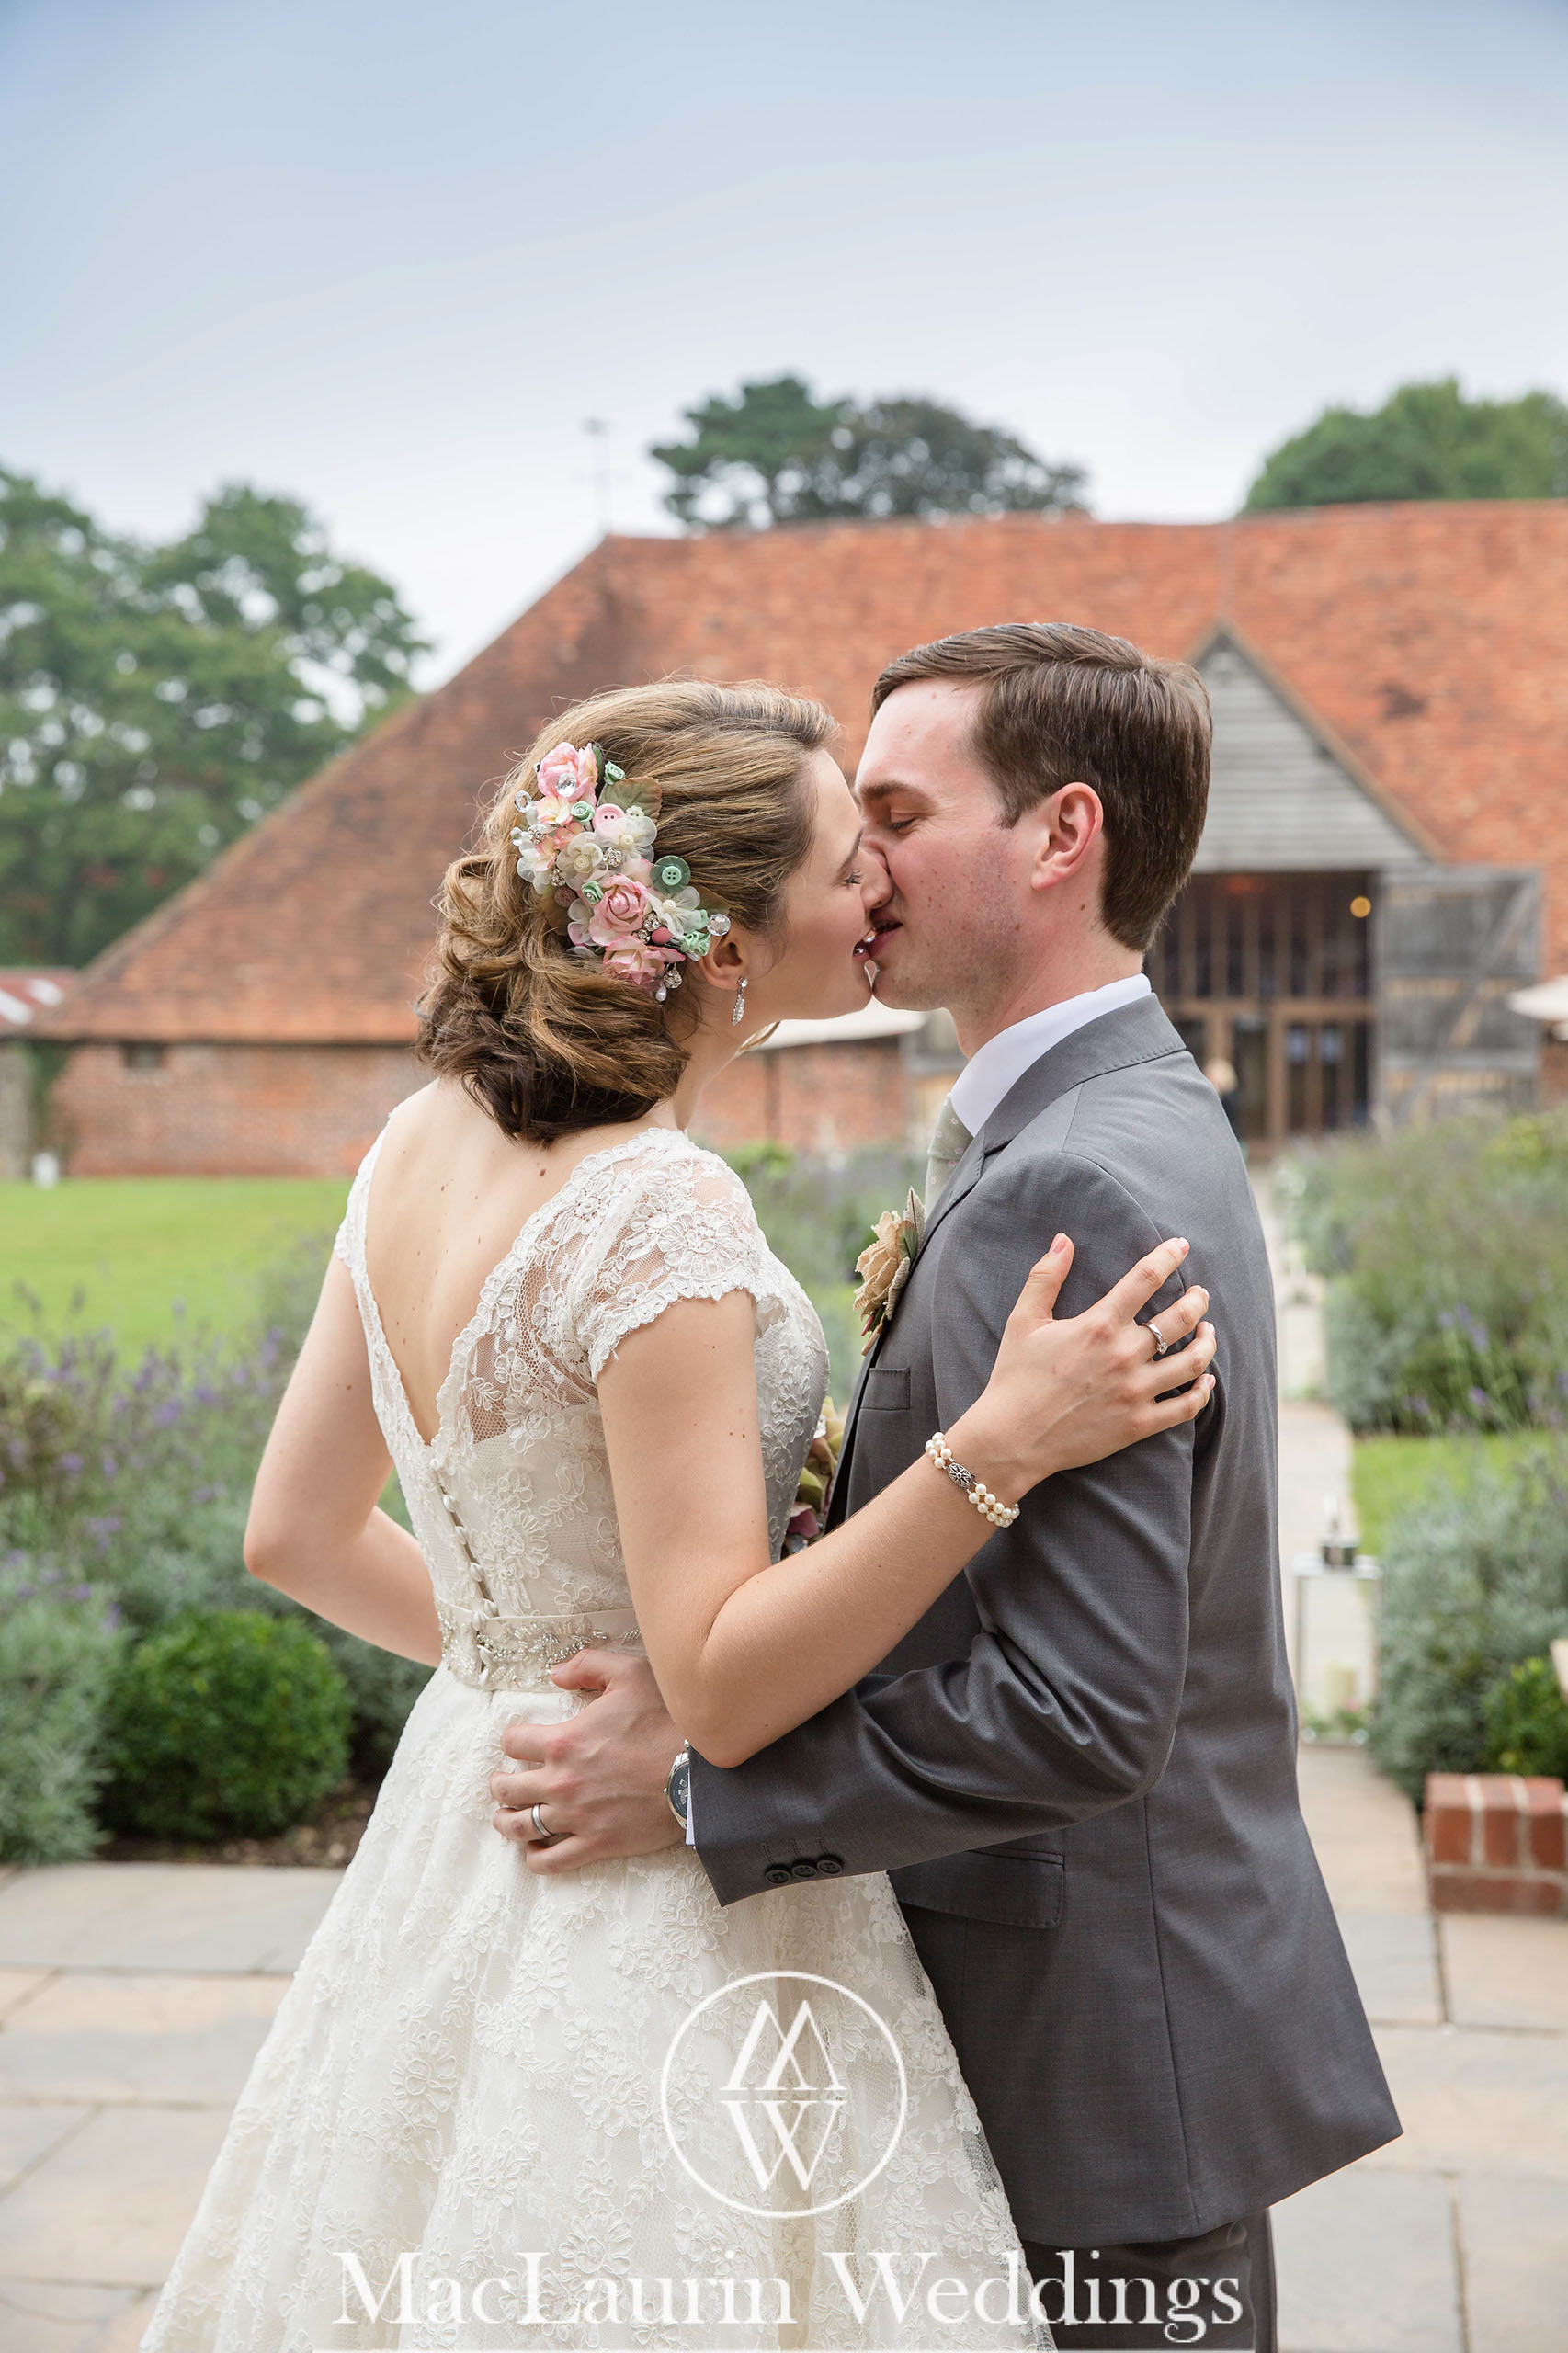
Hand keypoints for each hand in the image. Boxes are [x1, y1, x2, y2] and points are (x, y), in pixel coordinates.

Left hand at [488, 1650, 685, 1873]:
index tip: (519, 1743)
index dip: (512, 1740)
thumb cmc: (667, 1720)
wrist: (700, 1772)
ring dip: (506, 1822)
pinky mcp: (597, 1844)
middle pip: (506, 1789)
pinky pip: (551, 1861)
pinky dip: (535, 1858)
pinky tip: (535, 1850)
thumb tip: (555, 1674)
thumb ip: (587, 1665)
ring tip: (506, 1817)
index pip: (513, 1743)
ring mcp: (577, 1817)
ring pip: (520, 1828)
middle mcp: (562, 1781)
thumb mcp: (629, 1674)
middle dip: (499, 1784)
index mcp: (564, 1740)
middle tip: (503, 1782)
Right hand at [952, 1235, 1214, 1502]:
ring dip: (1207, 1341)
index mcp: (1098, 1325)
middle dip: (1197, 1299)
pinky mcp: (1139, 1424)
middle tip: (1200, 1294)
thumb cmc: (1015, 1377)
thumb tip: (1064, 1239)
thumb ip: (1046, 1276)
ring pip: (1193, 1361)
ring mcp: (1135, 1391)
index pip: (1146, 1278)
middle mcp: (1124, 1355)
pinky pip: (1186, 1407)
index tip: (1181, 1246)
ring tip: (1207, 1331)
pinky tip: (1206, 1381)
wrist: (1013, 1438)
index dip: (1168, 1256)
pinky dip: (1203, 1392)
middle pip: (1180, 1317)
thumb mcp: (1024, 1320)